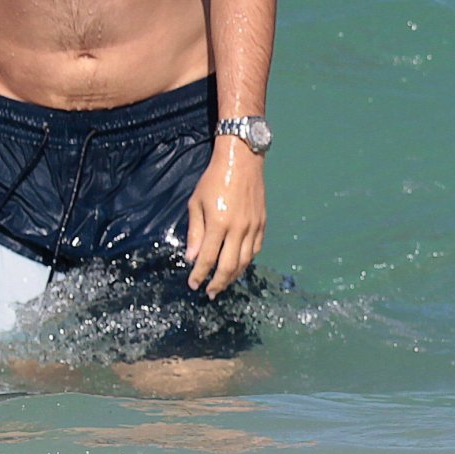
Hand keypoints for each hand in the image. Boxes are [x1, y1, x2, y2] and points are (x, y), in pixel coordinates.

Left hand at [185, 139, 265, 296]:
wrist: (241, 160)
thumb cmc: (213, 179)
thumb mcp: (196, 203)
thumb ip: (195, 232)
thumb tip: (192, 258)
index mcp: (218, 224)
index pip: (208, 258)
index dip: (200, 275)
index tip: (193, 285)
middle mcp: (238, 229)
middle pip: (229, 266)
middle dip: (218, 282)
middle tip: (210, 292)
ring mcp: (253, 227)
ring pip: (245, 261)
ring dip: (234, 276)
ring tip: (224, 283)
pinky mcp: (262, 223)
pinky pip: (256, 249)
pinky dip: (247, 261)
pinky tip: (239, 266)